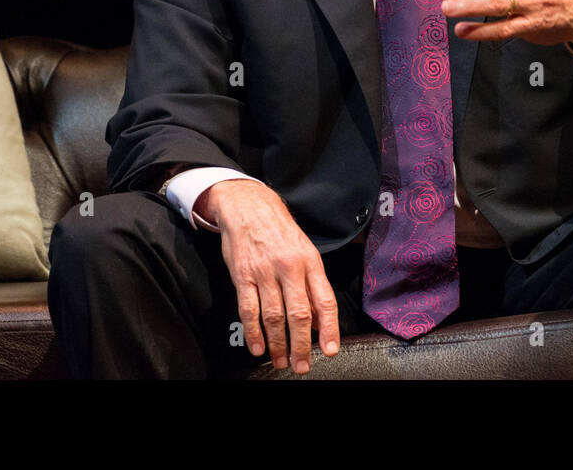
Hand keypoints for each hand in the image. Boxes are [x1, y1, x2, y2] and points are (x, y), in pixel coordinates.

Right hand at [198, 179, 339, 373]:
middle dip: (301, 345)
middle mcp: (289, 267)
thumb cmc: (281, 231)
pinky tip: (257, 347)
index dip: (329, 328)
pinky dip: (253, 332)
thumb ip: (312, 283)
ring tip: (280, 362)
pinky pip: (248, 309)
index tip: (330, 350)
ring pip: (274, 316)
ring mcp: (264, 271)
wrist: (249, 206)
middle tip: (302, 366)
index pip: (324, 300)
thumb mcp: (305, 250)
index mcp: (310, 262)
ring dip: (277, 344)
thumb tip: (318, 319)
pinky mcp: (243, 275)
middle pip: (299, 314)